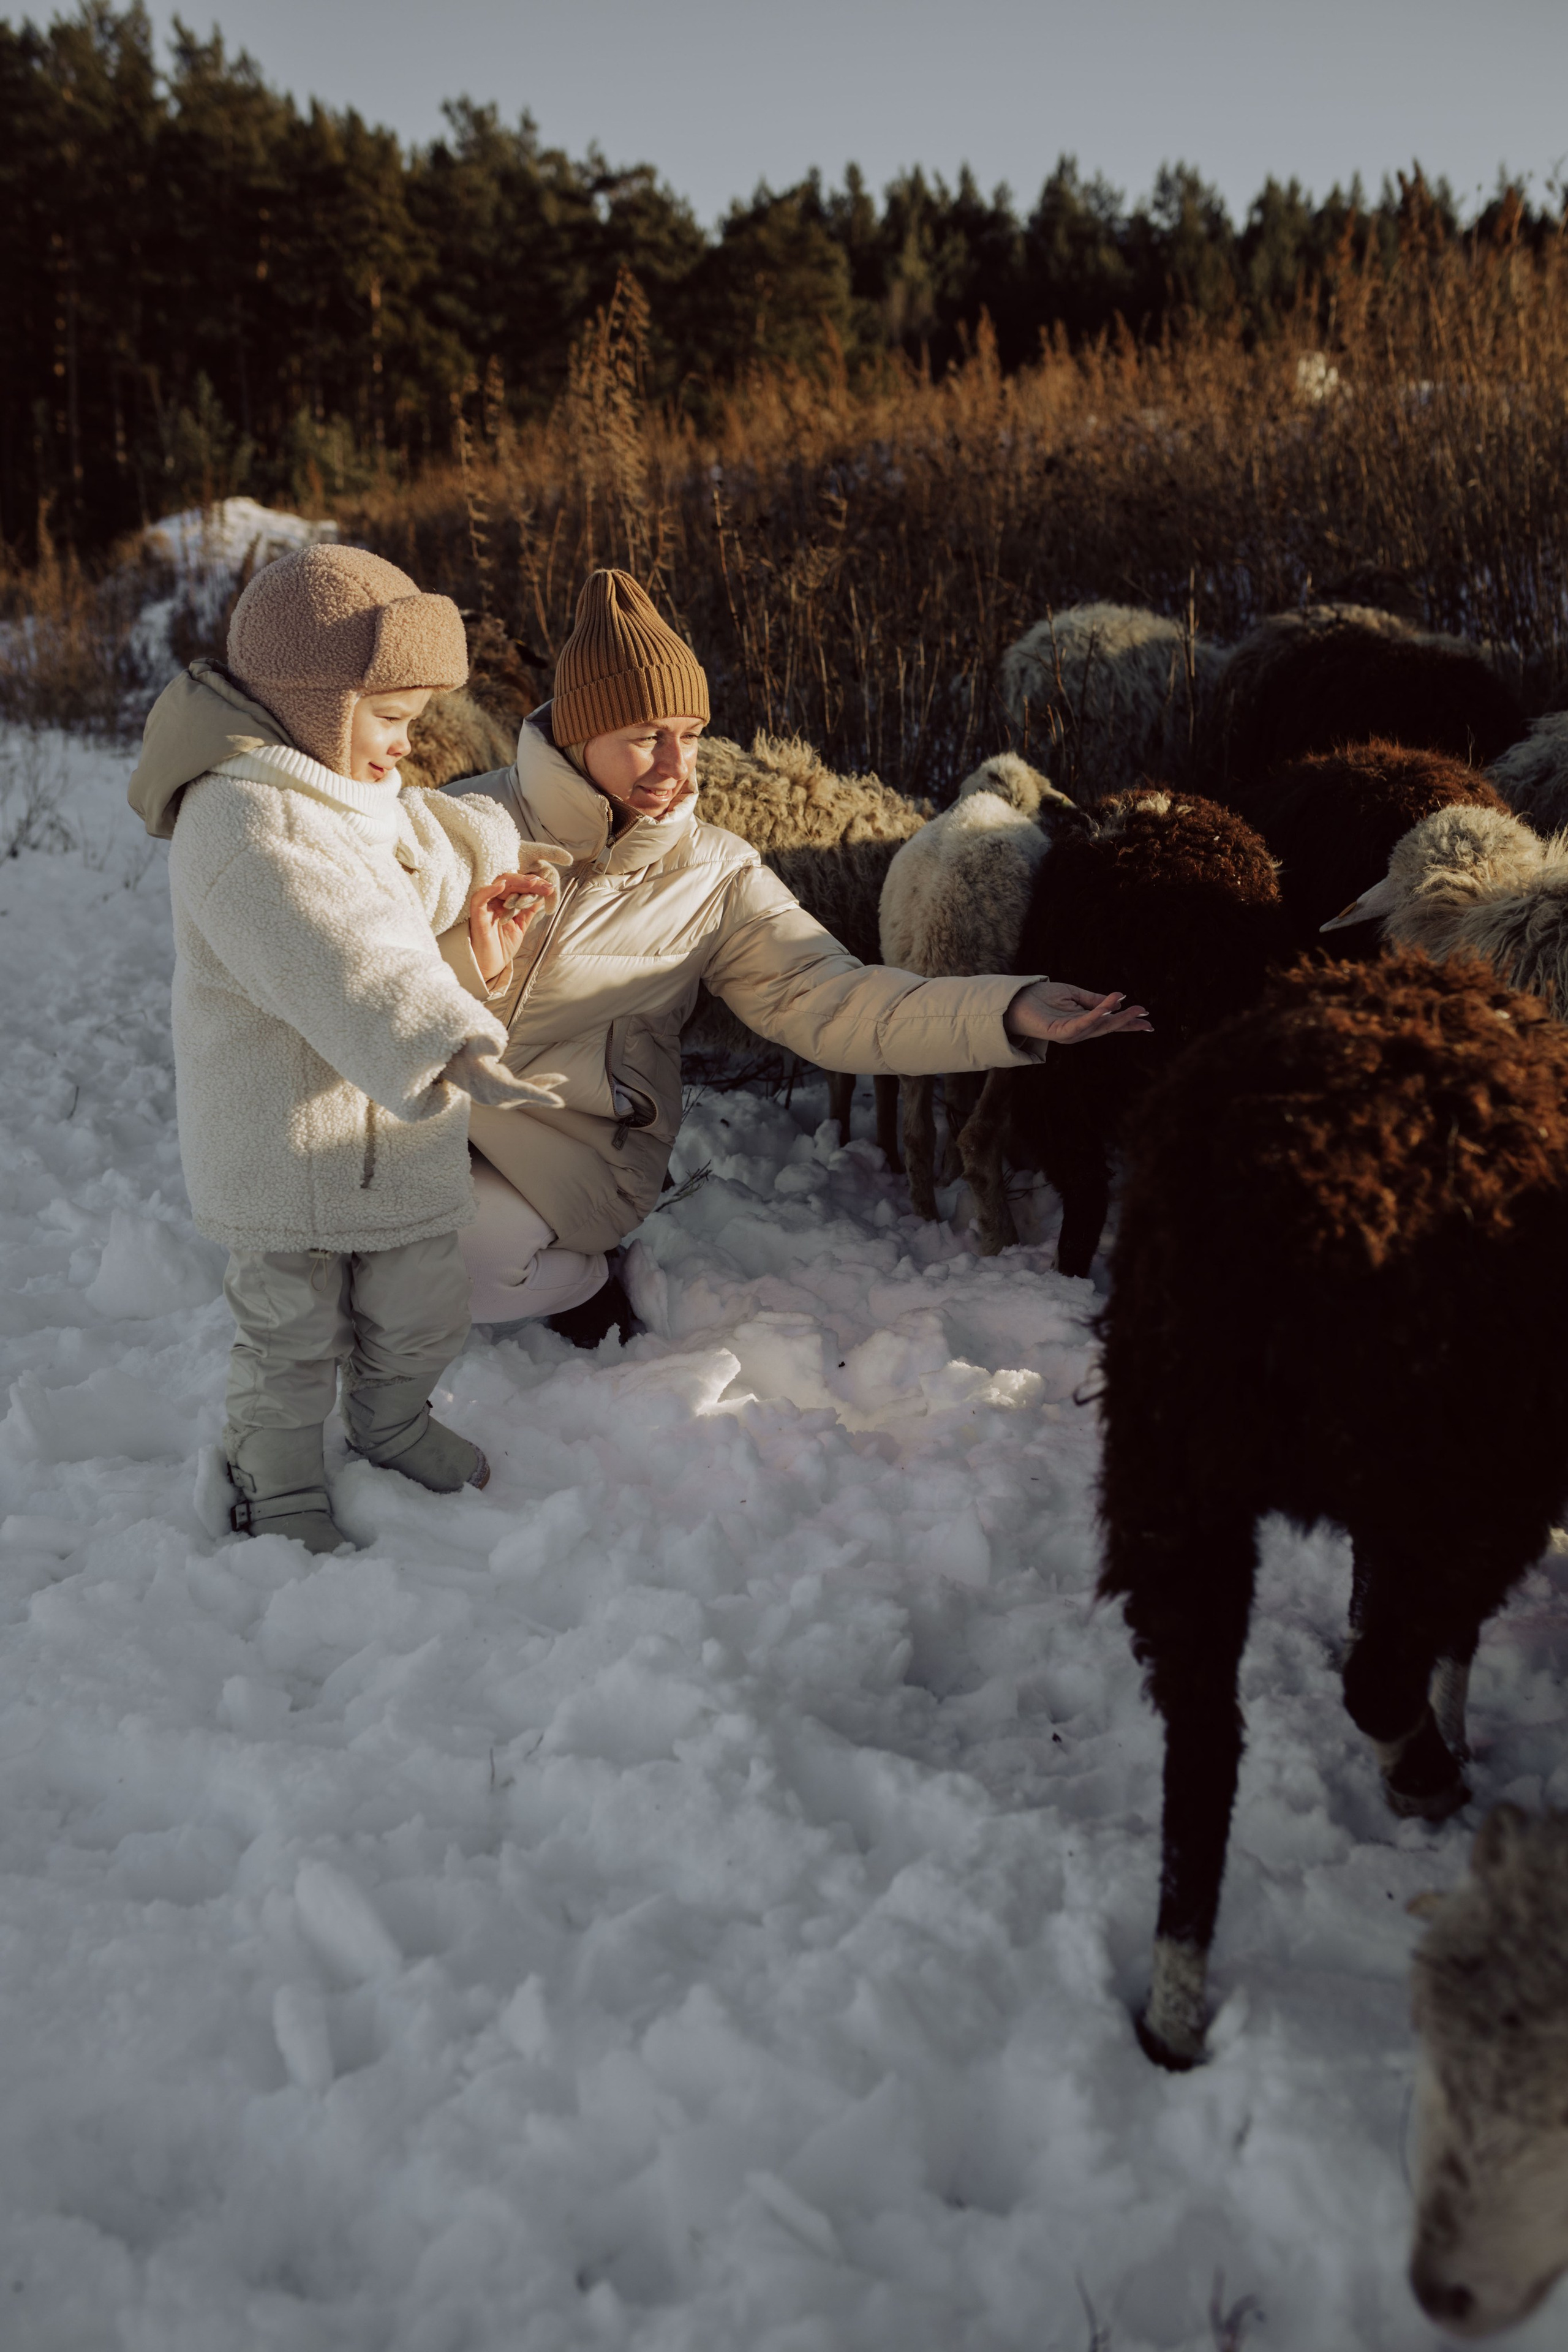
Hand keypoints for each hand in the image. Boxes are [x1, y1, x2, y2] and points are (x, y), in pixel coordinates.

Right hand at [440, 1043, 562, 1108]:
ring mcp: (496, 1100)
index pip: (520, 1092)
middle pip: (525, 1094)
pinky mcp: (498, 1098)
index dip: (540, 1095)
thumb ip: (485, 1044)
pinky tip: (547, 1082)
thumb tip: (501, 1046)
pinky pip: (520, 1095)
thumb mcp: (472, 1043)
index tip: (559, 1102)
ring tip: (559, 1078)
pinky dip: (533, 1089)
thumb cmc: (462, 1051)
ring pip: (524, 1096)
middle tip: (563, 1078)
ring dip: (540, 1088)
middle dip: (544, 1088)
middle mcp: (494, 1098)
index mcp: (491, 1086)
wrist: (448, 1065)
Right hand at [469, 862, 559, 986]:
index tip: (550, 888)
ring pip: (499, 885)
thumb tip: (542, 895)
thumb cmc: (502, 946)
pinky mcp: (477, 915)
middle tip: (547, 886)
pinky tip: (503, 886)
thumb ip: (528, 909)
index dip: (534, 885)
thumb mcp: (521, 924)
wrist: (492, 965)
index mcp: (504, 901)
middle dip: (531, 882)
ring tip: (533, 882)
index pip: (519, 886)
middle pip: (511, 882)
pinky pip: (480, 897)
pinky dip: (490, 890)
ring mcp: (486, 906)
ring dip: (517, 881)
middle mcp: (495, 901)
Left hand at [1004, 981, 1152, 1045]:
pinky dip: (1096, 1016)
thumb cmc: (1041, 997)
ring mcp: (1070, 1033)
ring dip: (1116, 1017)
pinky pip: (1082, 1025)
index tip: (1147, 1018)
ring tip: (1132, 1007)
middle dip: (1128, 1022)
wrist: (1016, 1001)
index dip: (1128, 1020)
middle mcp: (1079, 1030)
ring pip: (1098, 1027)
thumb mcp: (1073, 993)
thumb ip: (1093, 999)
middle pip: (1108, 1027)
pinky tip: (1108, 1008)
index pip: (1109, 1022)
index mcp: (1083, 1021)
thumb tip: (1116, 1001)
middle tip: (1146, 1015)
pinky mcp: (1060, 1033)